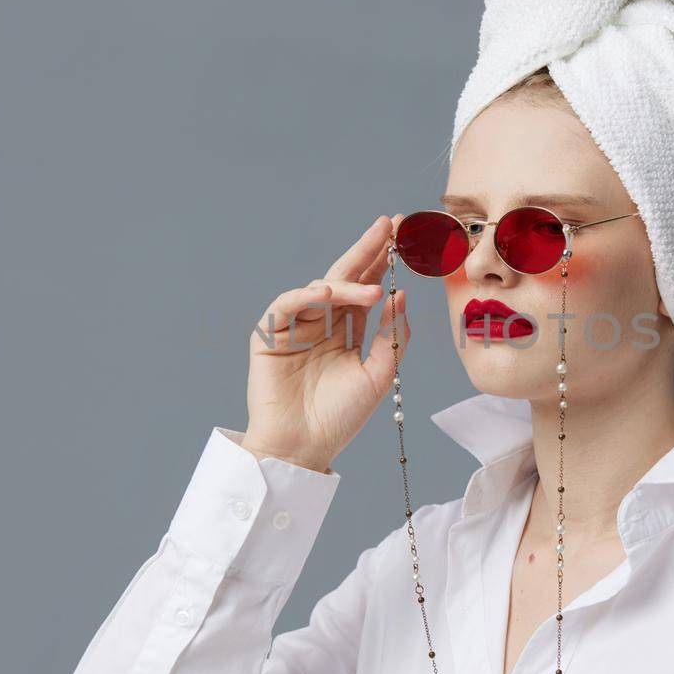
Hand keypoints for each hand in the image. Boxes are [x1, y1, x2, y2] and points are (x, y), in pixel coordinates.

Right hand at [240, 215, 409, 472]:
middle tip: (388, 225)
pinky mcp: (269, 335)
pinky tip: (327, 294)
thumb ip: (391, 336)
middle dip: (367, 250)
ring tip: (372, 291)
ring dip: (347, 284)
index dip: (383, 261)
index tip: (403, 235)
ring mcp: (296, 327)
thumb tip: (402, 295)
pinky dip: (304, 296)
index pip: (367, 287)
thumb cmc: (340, 418)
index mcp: (347, 330)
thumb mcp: (378, 376)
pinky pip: (285, 306)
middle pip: (345, 277)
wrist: (303, 447)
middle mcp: (323, 323)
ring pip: (320, 289)